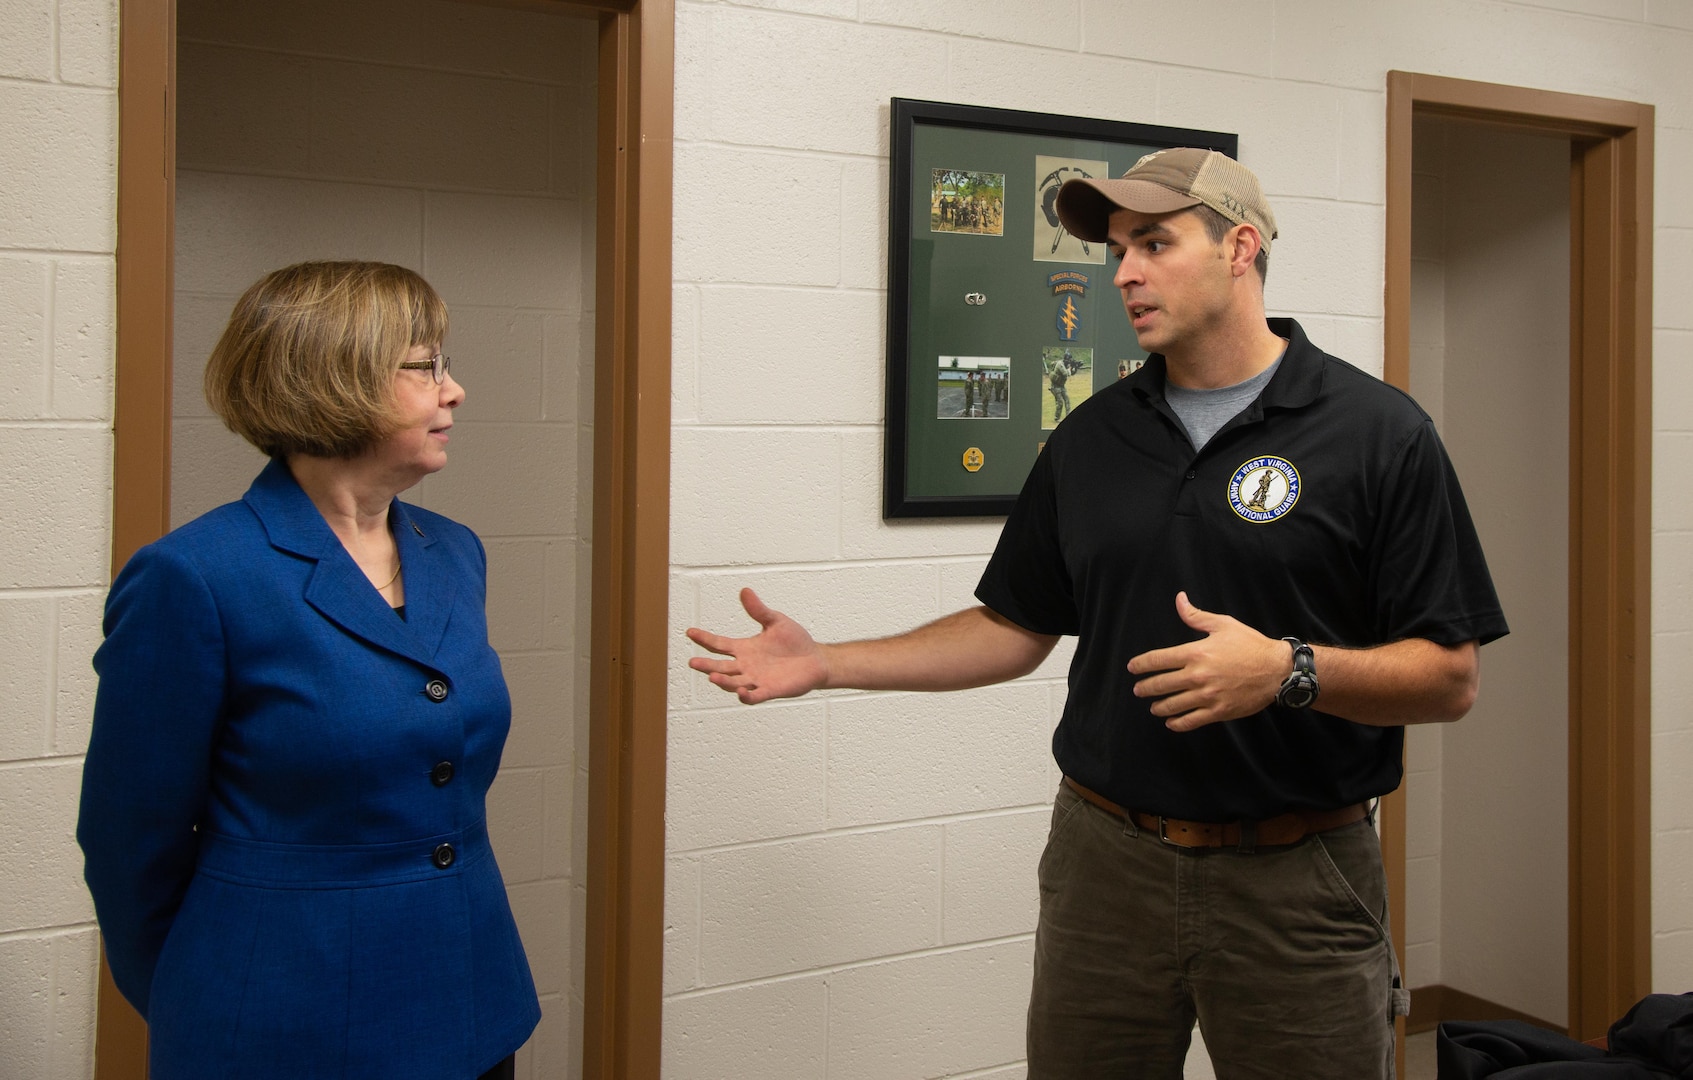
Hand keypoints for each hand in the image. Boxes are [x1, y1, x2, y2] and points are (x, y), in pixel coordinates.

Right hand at [686, 588, 828, 703]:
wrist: (815, 659)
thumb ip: (758, 610)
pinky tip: (741, 692)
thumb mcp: (775, 621)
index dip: (705, 639)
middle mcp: (746, 666)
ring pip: (734, 683)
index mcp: (745, 648)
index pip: (720, 644)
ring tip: (713, 676)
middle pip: (721, 667)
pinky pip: (755, 696)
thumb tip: (745, 590)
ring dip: (723, 681)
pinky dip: (747, 696)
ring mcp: (757, 679)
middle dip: (707, 665)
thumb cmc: (795, 640)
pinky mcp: (770, 690)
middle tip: (693, 662)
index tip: (690, 632)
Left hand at [1127, 592, 1286, 731]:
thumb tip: (1179, 599)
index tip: (1132, 668)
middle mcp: (1198, 675)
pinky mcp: (1219, 711)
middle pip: (1160, 684)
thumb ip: (1196, 616)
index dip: (1141, 665)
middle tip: (1138, 690)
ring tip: (1154, 706)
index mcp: (1196, 652)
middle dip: (1145, 688)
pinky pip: (1191, 721)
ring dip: (1158, 707)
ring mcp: (1207, 695)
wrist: (1277, 670)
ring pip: (1172, 705)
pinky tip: (1171, 722)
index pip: (1157, 660)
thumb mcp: (1223, 625)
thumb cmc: (1251, 645)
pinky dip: (1177, 723)